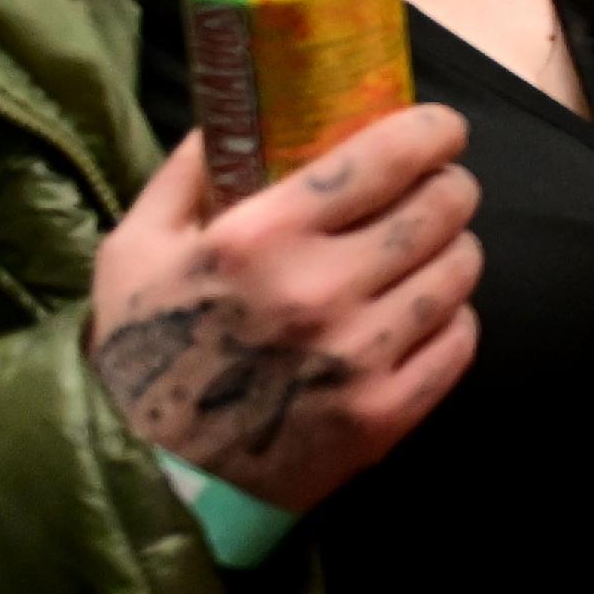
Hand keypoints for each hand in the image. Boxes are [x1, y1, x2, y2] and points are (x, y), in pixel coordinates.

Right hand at [87, 110, 482, 514]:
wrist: (143, 483)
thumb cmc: (138, 354)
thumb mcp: (133, 249)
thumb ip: (186, 173)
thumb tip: (238, 111)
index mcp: (258, 239)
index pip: (387, 156)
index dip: (432, 130)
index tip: (439, 128)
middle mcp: (318, 291)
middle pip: (443, 206)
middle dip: (448, 186)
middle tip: (434, 189)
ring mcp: (358, 357)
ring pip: (460, 268)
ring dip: (451, 249)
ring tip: (424, 252)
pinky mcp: (385, 415)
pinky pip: (460, 338)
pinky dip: (449, 318)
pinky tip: (418, 314)